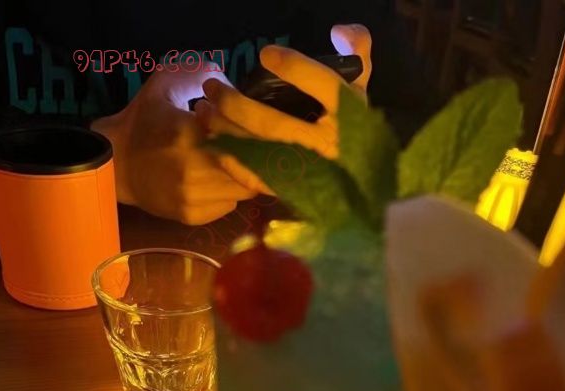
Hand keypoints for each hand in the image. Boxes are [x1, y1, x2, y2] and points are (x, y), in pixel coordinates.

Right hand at [92, 68, 257, 224]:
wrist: (116, 162)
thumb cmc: (144, 120)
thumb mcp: (166, 84)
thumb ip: (202, 76)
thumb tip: (238, 90)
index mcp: (187, 133)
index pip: (244, 136)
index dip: (252, 131)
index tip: (244, 125)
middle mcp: (192, 170)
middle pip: (250, 168)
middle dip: (253, 155)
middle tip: (246, 145)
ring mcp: (193, 197)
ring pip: (244, 190)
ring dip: (243, 175)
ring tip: (229, 162)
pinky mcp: (192, 216)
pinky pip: (229, 206)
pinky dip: (229, 193)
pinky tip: (214, 180)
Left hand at [197, 24, 372, 192]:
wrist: (359, 177)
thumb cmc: (352, 121)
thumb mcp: (361, 83)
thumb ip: (357, 48)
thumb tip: (338, 30)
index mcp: (348, 113)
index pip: (324, 87)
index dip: (295, 68)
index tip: (266, 54)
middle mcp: (327, 145)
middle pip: (276, 125)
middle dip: (237, 105)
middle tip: (212, 88)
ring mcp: (307, 170)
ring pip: (259, 151)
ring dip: (226, 130)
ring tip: (203, 111)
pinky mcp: (292, 188)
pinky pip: (257, 177)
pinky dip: (233, 161)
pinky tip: (215, 143)